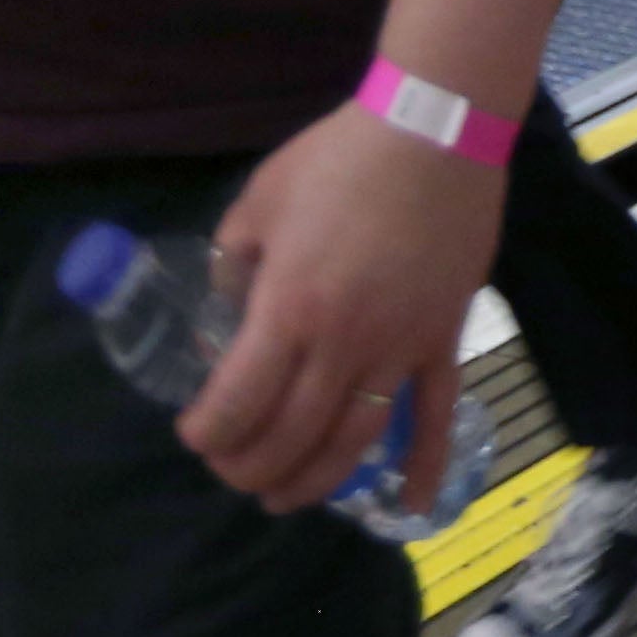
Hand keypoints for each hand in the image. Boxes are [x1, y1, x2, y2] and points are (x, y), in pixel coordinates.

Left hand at [180, 108, 495, 510]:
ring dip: (313, 482)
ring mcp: (398, 348)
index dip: (208, 433)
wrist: (434, 130)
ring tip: (285, 497)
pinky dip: (423, 465)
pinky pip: (435, 414)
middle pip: (290, 437)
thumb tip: (227, 313)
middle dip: (250, 467)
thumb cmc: (338, 159)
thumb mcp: (258, 202)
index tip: (194, 433)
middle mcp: (342, 343)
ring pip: (352, 442)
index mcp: (288, 309)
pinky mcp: (441, 340)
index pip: (237, 403)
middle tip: (232, 467)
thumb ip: (233, 264)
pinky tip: (407, 506)